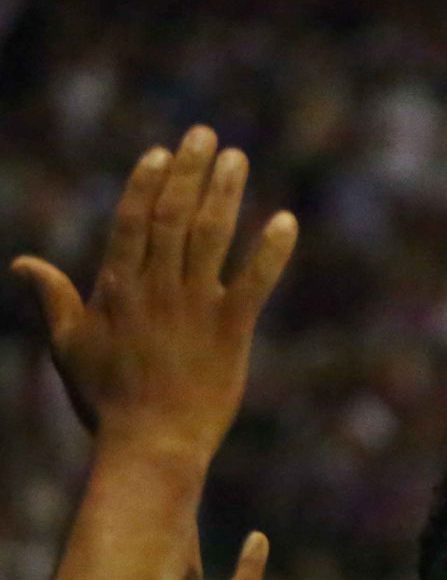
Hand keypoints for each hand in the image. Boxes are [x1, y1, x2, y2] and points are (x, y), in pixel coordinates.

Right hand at [11, 126, 296, 461]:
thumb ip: (53, 299)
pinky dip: (271, 250)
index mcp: (118, 287)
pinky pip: (255, 281)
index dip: (148, 182)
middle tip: (206, 136)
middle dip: (189, 170)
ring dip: (225, 193)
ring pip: (210, 235)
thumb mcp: (69, 346)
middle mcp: (157, 287)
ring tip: (236, 158)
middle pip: (173, 214)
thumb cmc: (105, 400)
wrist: (150, 443)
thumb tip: (23, 263)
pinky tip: (286, 221)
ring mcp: (195, 306)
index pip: (133, 219)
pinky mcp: (232, 330)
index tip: (162, 153)